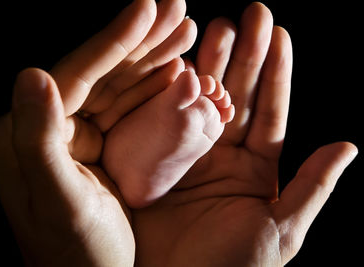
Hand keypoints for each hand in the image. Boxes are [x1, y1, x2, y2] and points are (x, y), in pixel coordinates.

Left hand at [0, 0, 194, 265]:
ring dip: (153, 59)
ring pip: (118, 87)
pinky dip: (154, 89)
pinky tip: (176, 72)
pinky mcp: (96, 148)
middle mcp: (45, 129)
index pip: (76, 75)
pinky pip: (128, 110)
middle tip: (177, 9)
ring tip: (185, 33)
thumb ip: (36, 140)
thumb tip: (30, 74)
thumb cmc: (77, 256)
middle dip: (142, 41)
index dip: (114, 40)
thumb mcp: (58, 203)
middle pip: (101, 74)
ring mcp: (73, 137)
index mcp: (24, 137)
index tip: (149, 8)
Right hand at [133, 3, 357, 265]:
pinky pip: (168, 120)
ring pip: (205, 100)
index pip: (271, 111)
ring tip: (216, 26)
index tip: (280, 34)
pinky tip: (179, 62)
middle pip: (238, 96)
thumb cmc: (233, 266)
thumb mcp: (282, 230)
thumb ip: (313, 186)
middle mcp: (225, 154)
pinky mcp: (159, 160)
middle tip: (250, 16)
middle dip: (246, 56)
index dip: (277, 73)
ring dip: (211, 63)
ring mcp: (191, 153)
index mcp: (257, 168)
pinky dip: (173, 91)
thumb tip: (347, 146)